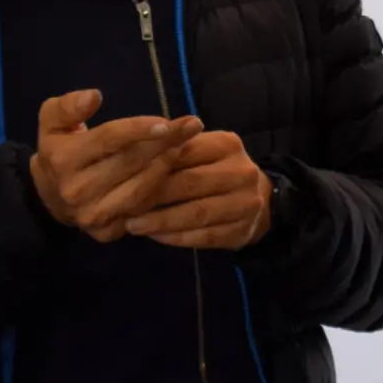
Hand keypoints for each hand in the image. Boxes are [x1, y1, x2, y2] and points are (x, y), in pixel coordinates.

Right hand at [29, 88, 201, 242]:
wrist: (49, 196)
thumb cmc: (59, 149)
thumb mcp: (53, 121)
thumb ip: (69, 106)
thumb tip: (93, 96)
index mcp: (63, 160)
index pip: (108, 139)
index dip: (139, 129)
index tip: (168, 121)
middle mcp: (76, 190)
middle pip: (129, 163)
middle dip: (165, 143)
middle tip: (192, 126)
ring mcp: (91, 215)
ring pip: (140, 190)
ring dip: (166, 167)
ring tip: (184, 146)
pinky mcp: (105, 233)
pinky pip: (141, 211)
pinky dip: (160, 191)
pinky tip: (174, 172)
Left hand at [124, 129, 270, 249]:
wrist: (259, 200)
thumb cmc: (217, 170)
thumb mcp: (203, 151)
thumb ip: (175, 150)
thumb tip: (133, 155)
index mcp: (227, 145)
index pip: (185, 152)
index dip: (153, 164)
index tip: (124, 175)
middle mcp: (241, 172)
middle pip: (190, 183)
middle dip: (153, 195)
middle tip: (123, 205)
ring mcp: (246, 203)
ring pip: (196, 213)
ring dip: (161, 221)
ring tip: (133, 225)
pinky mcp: (242, 230)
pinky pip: (204, 236)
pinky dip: (176, 237)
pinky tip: (155, 237)